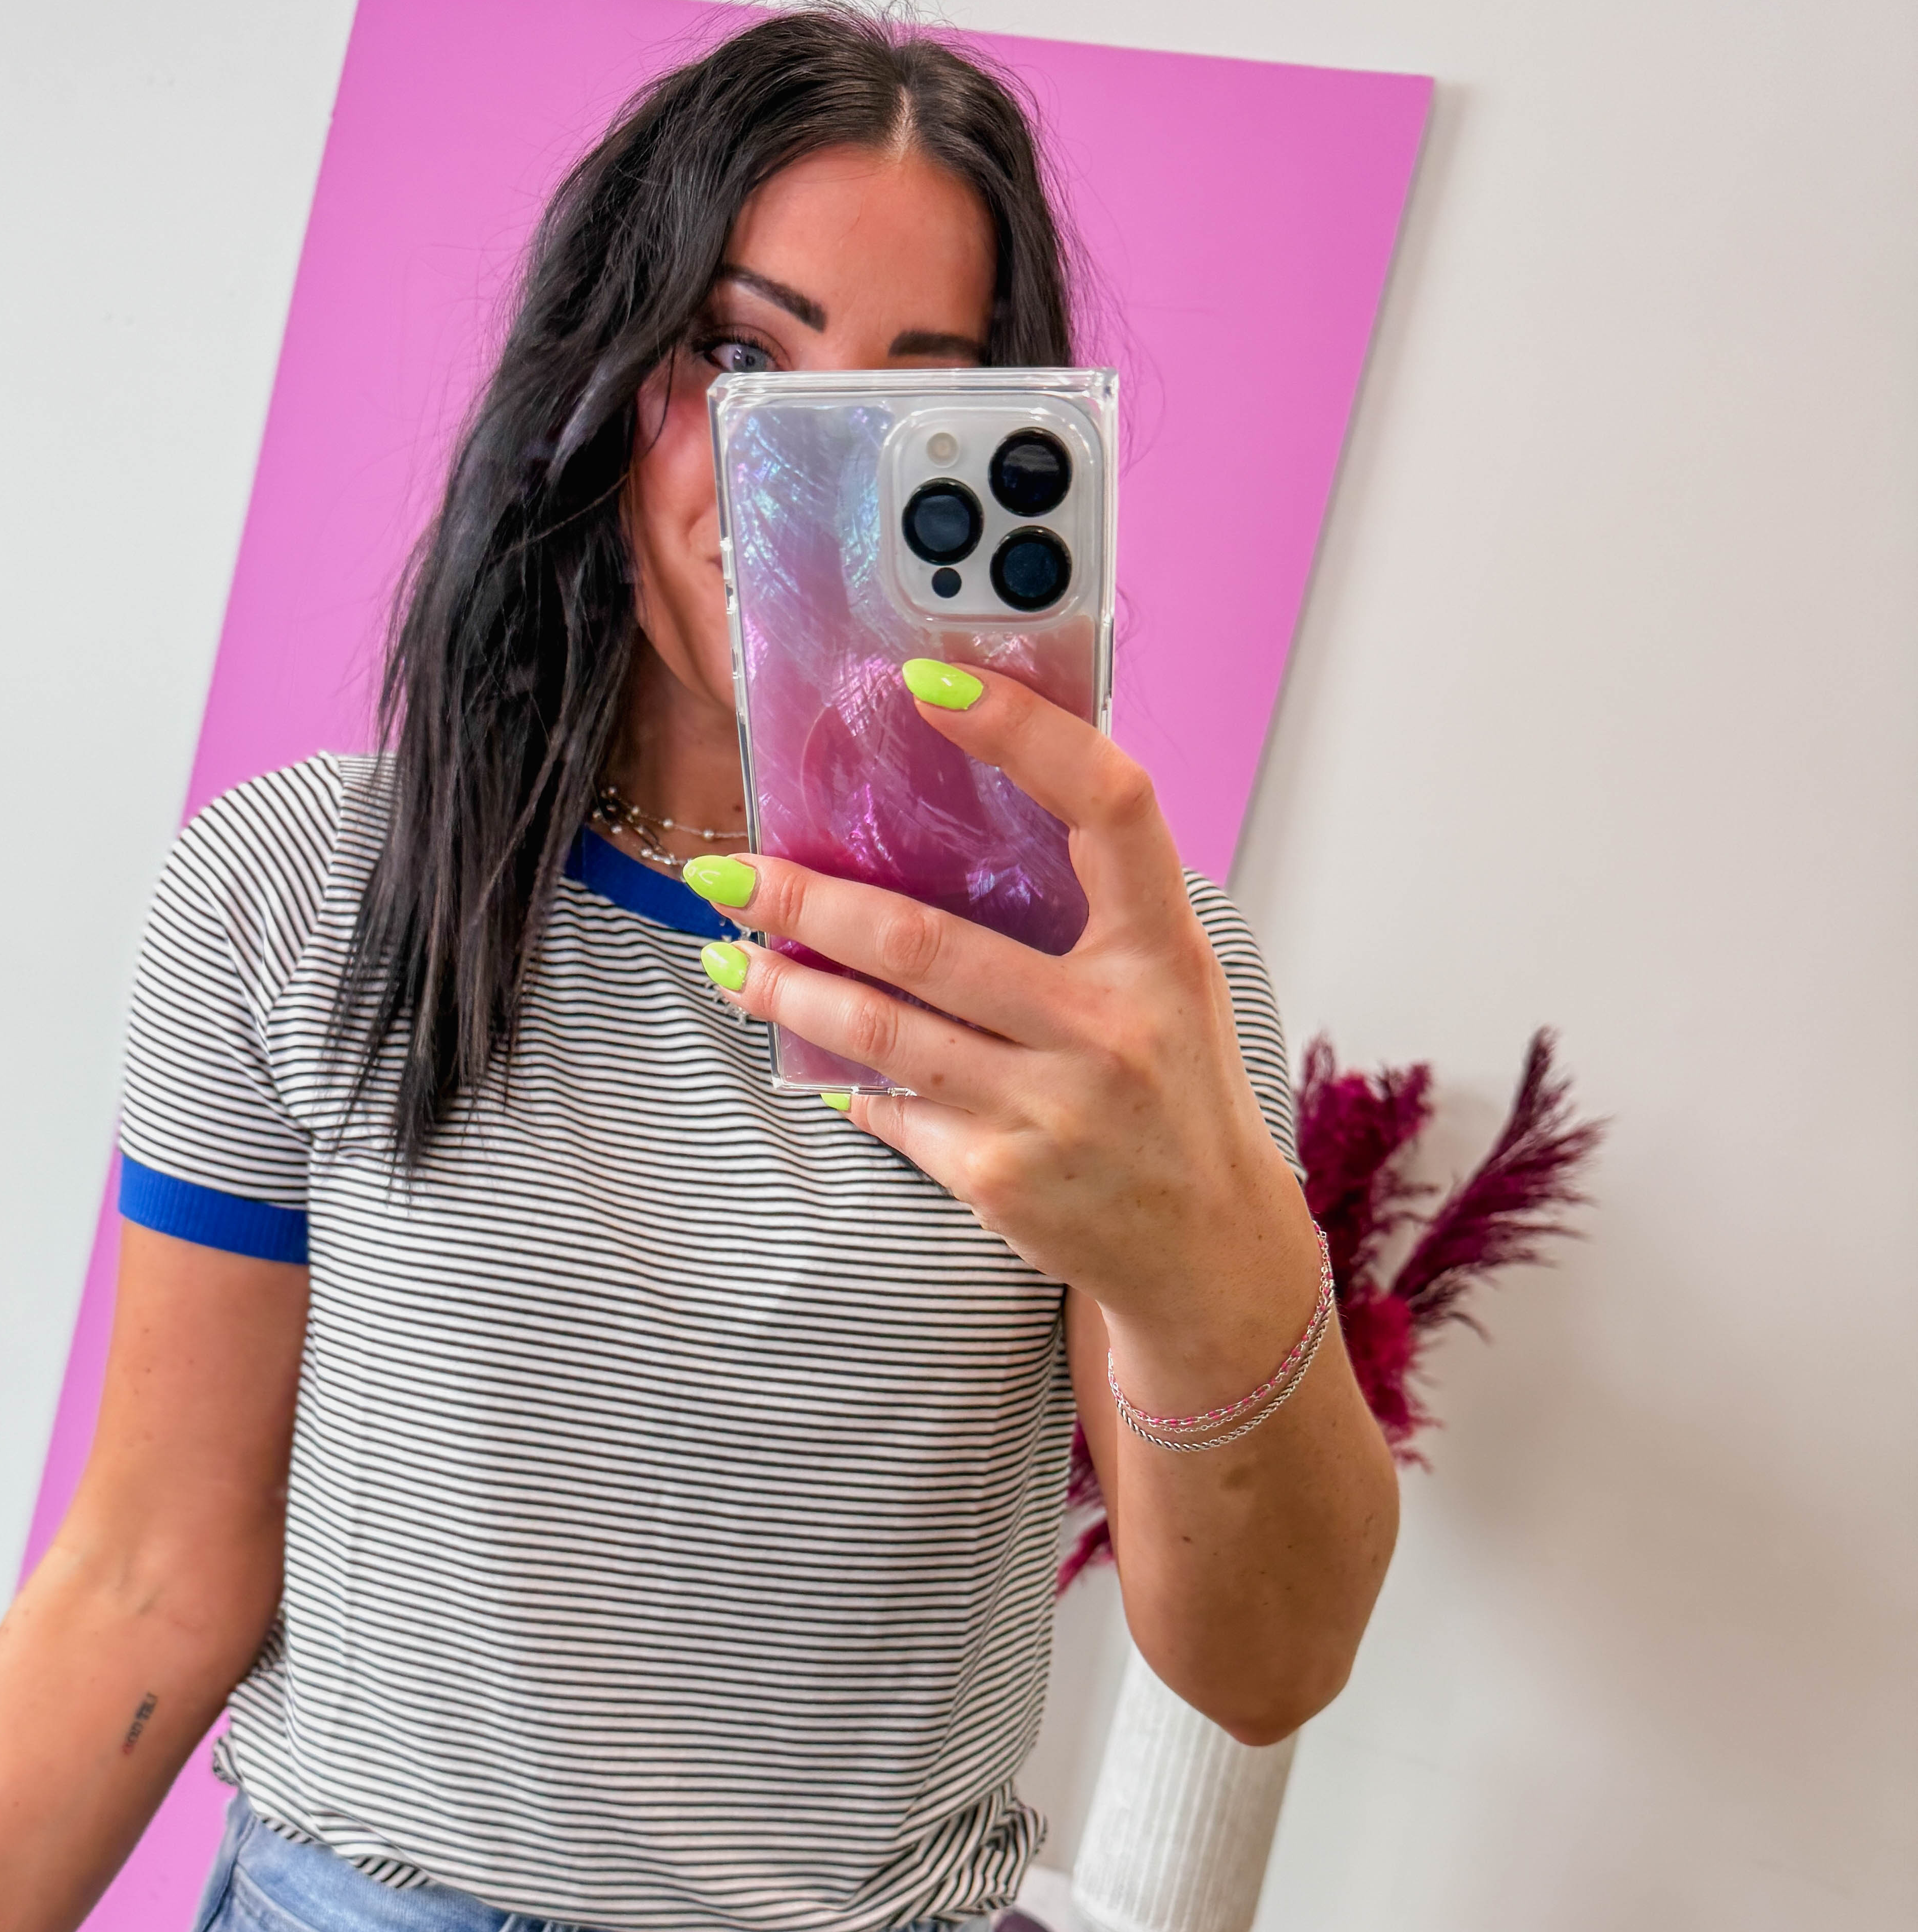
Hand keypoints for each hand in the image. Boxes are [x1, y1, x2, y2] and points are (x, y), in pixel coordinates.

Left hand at [687, 659, 1317, 1399]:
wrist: (1205, 1248)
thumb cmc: (1174, 1093)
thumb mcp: (1168, 981)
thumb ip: (1094, 904)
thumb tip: (962, 810)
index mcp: (1162, 951)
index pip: (1112, 806)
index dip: (1027, 733)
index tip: (930, 683)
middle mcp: (1110, 1025)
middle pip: (927, 940)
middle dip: (807, 900)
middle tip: (729, 870)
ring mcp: (1051, 1107)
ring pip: (881, 1030)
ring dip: (787, 988)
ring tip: (727, 957)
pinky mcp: (1001, 1177)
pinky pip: (893, 1109)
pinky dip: (844, 1078)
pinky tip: (806, 1053)